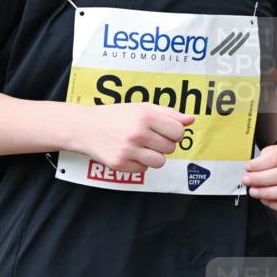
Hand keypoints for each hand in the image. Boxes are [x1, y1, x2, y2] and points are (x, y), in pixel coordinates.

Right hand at [77, 102, 194, 173]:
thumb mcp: (141, 108)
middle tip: (150, 138)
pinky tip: (129, 153)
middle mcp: (137, 133)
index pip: (178, 131)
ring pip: (160, 162)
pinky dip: (140, 163)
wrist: (85, 127)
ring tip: (142, 147)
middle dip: (164, 144)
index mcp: (145, 116)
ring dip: (154, 155)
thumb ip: (168, 113)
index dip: (175, 132)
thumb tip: (190, 120)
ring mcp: (128, 150)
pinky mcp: (120, 164)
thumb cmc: (116, 116)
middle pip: (170, 148)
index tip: (166, 131)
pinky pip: (144, 169)